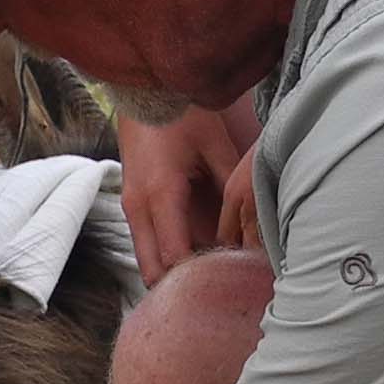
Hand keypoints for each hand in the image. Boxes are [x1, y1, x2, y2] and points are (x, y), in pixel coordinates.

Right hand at [116, 104, 260, 282]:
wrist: (144, 91)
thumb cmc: (182, 114)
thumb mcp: (215, 146)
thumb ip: (232, 186)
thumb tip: (252, 223)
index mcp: (161, 195)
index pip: (175, 255)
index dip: (197, 277)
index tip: (226, 285)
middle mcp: (139, 208)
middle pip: (152, 269)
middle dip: (180, 286)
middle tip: (214, 292)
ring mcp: (131, 207)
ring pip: (146, 260)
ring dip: (171, 272)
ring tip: (206, 279)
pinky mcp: (131, 203)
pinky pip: (146, 243)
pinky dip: (164, 256)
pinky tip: (192, 256)